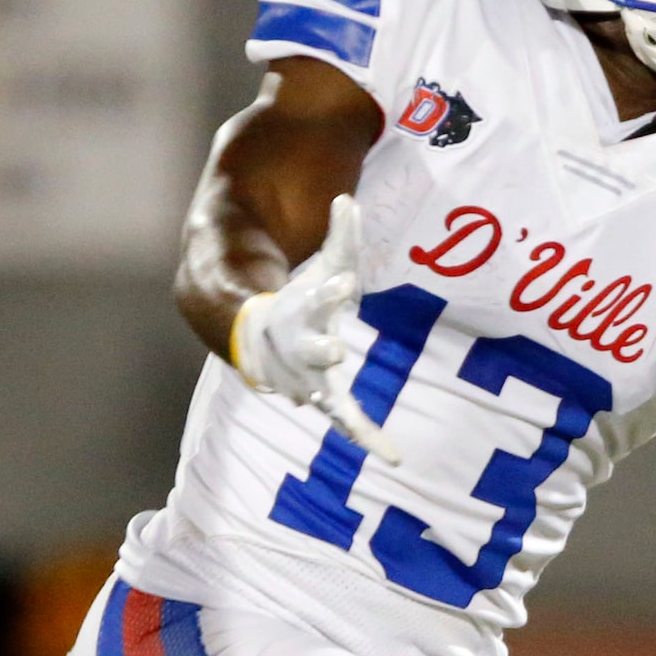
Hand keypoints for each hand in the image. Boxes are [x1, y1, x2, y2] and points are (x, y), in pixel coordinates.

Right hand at [228, 193, 400, 463]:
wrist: (262, 341)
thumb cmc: (301, 297)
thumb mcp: (323, 263)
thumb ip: (339, 236)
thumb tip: (347, 198)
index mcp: (301, 310)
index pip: (315, 299)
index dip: (330, 292)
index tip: (346, 282)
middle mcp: (300, 347)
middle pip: (309, 350)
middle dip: (318, 351)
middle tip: (335, 351)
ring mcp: (308, 377)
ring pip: (322, 395)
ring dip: (337, 408)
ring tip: (365, 434)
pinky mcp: (322, 398)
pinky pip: (345, 420)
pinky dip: (366, 437)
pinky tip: (393, 456)